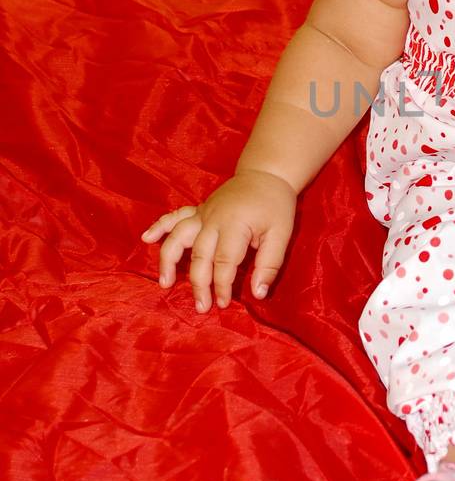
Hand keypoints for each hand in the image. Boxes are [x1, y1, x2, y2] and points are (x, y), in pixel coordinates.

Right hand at [141, 170, 296, 312]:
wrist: (266, 173)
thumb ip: (270, 264)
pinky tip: (147, 239)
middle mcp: (212, 219)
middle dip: (198, 284)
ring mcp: (202, 213)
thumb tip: (258, 294)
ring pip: (178, 237)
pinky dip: (159, 226)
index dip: (222, 286)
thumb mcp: (282, 235)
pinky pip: (174, 217)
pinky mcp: (198, 209)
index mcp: (234, 225)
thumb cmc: (275, 206)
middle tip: (201, 307)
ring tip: (165, 283)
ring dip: (169, 260)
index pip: (224, 262)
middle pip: (199, 256)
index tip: (224, 304)